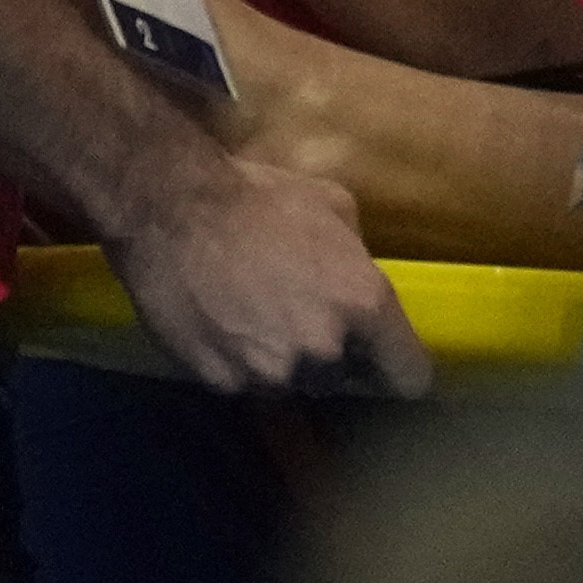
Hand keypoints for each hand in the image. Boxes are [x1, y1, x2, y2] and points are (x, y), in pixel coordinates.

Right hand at [111, 152, 431, 400]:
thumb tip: (360, 281)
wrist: (173, 211)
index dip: (395, 367)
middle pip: (343, 380)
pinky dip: (237, 364)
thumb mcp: (336, 210)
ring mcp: (271, 373)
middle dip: (330, 356)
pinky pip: (244, 384)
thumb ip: (360, 261)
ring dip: (282, 363)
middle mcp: (324, 351)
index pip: (409, 377)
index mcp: (365, 307)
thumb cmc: (259, 198)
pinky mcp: (223, 382)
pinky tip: (223, 326)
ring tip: (256, 319)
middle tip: (300, 319)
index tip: (380, 360)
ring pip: (292, 384)